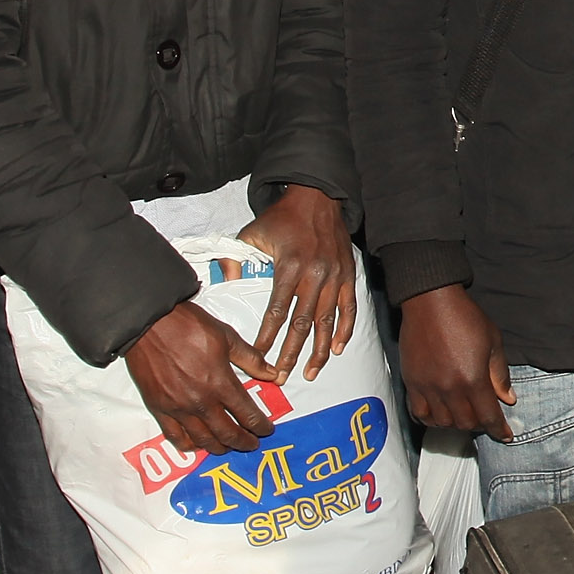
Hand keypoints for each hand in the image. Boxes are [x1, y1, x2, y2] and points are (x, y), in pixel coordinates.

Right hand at [125, 302, 281, 454]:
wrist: (149, 324)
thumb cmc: (187, 326)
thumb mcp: (227, 337)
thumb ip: (251, 359)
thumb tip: (272, 374)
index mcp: (220, 383)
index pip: (247, 415)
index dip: (261, 426)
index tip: (267, 430)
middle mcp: (200, 401)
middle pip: (227, 433)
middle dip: (244, 442)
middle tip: (252, 444)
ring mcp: (178, 408)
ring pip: (202, 440)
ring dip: (219, 447)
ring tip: (228, 446)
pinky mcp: (158, 408)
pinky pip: (175, 436)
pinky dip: (188, 445)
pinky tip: (196, 444)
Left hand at [237, 184, 355, 380]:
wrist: (317, 197)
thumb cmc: (282, 218)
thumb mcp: (252, 233)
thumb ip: (236, 259)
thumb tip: (223, 284)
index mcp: (290, 266)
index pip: (277, 310)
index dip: (267, 336)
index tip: (257, 357)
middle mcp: (315, 274)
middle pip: (303, 323)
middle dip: (291, 353)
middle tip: (282, 376)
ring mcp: (335, 276)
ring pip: (327, 321)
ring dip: (318, 349)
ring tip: (310, 372)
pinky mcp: (349, 275)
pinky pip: (349, 308)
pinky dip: (344, 330)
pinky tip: (337, 349)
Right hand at [398, 286, 514, 439]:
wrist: (430, 302)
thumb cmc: (465, 318)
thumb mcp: (493, 342)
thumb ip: (500, 375)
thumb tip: (509, 399)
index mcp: (472, 379)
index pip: (488, 416)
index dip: (499, 429)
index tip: (506, 435)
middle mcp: (449, 389)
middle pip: (465, 423)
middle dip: (479, 425)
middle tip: (485, 418)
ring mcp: (427, 387)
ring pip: (442, 422)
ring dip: (456, 424)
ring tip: (464, 415)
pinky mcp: (411, 382)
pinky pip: (419, 413)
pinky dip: (431, 420)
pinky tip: (440, 415)